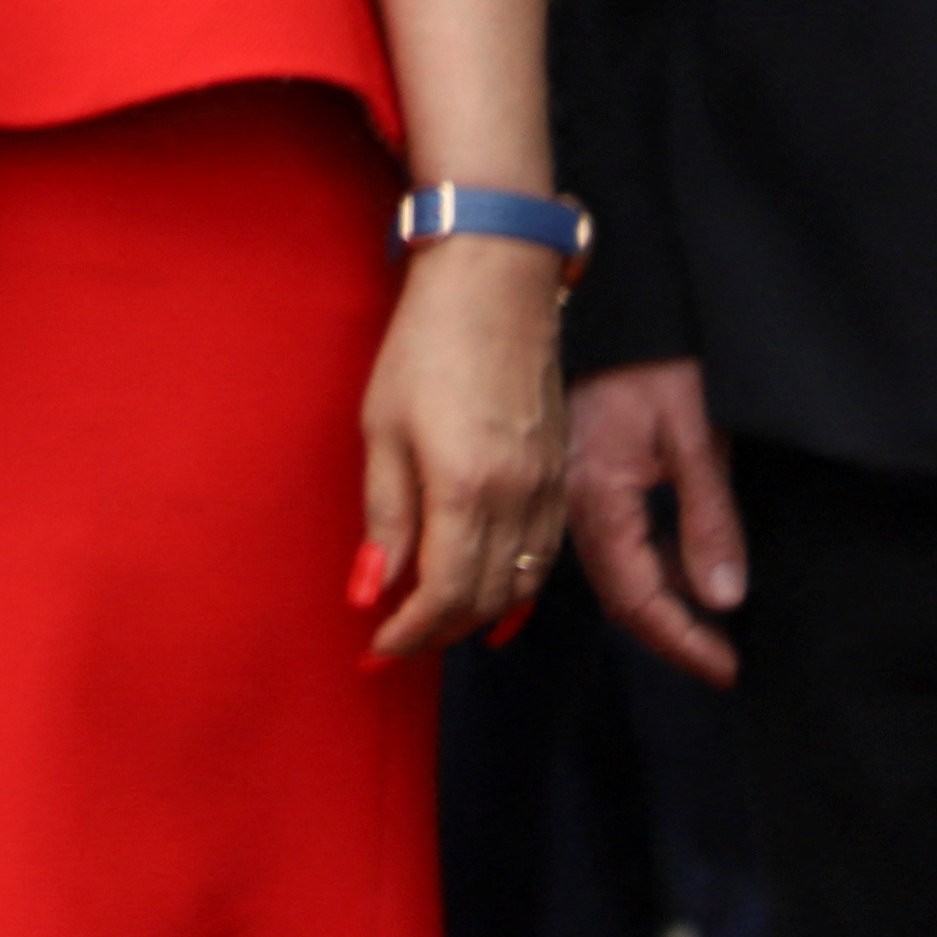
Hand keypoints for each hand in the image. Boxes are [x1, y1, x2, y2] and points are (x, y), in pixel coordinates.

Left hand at [355, 235, 569, 657]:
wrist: (496, 288)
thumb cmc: (424, 347)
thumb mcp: (381, 428)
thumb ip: (386, 516)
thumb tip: (373, 589)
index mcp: (468, 489)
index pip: (446, 594)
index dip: (411, 632)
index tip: (377, 649)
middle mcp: (520, 500)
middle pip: (487, 600)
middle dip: (440, 633)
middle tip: (396, 644)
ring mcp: (550, 491)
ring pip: (522, 586)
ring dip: (478, 616)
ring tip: (432, 625)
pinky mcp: (563, 477)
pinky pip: (545, 557)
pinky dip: (516, 587)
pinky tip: (489, 595)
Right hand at [566, 358, 746, 685]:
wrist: (586, 294)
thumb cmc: (646, 358)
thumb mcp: (696, 434)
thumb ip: (708, 519)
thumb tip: (722, 599)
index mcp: (595, 496)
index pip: (636, 597)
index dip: (682, 641)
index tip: (727, 671)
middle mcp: (564, 502)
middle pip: (613, 592)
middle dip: (667, 634)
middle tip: (719, 660)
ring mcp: (556, 487)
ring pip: (603, 568)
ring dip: (652, 602)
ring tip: (703, 623)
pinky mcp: (560, 471)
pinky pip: (595, 539)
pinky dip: (637, 565)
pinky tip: (671, 566)